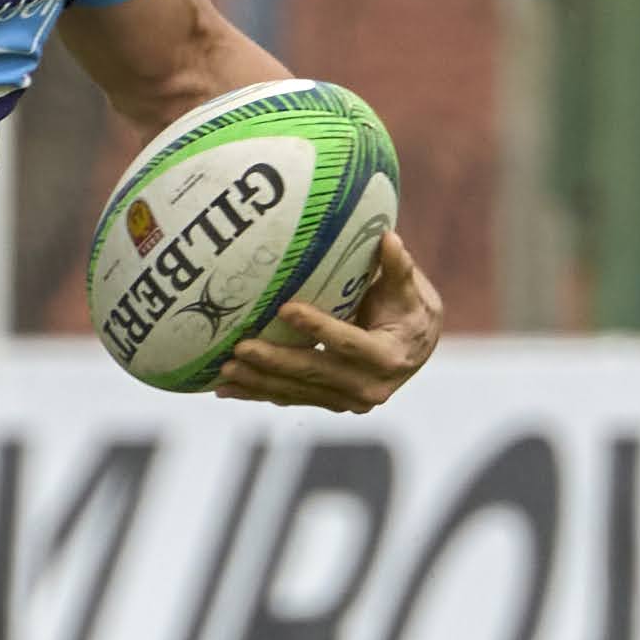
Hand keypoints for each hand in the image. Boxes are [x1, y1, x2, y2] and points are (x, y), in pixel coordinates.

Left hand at [214, 231, 444, 412]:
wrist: (416, 347)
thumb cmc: (409, 309)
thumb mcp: (409, 289)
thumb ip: (398, 267)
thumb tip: (389, 238)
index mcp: (388, 357)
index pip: (348, 342)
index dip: (317, 327)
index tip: (284, 308)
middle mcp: (369, 387)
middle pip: (315, 372)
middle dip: (274, 361)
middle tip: (239, 347)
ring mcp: (348, 400)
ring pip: (297, 391)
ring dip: (258, 382)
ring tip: (223, 370)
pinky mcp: (331, 401)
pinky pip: (292, 398)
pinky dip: (259, 392)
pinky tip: (226, 388)